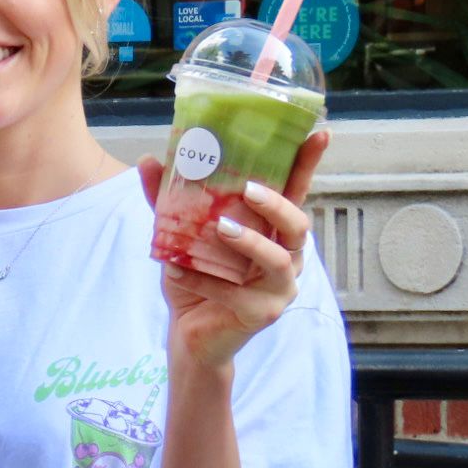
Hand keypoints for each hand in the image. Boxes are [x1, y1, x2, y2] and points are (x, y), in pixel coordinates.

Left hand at [138, 131, 328, 369]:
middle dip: (277, 205)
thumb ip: (168, 200)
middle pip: (299, 225)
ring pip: (279, 259)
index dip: (308, 165)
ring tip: (219, 228)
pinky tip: (178, 272)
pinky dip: (206, 281)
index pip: (295, 194)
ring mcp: (280, 288)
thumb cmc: (195, 278)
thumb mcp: (179, 234)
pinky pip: (239, 294)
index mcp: (271, 232)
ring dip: (250, 242)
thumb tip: (149, 159)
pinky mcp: (263, 314)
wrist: (189, 334)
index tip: (318, 134)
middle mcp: (286, 257)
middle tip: (248, 189)